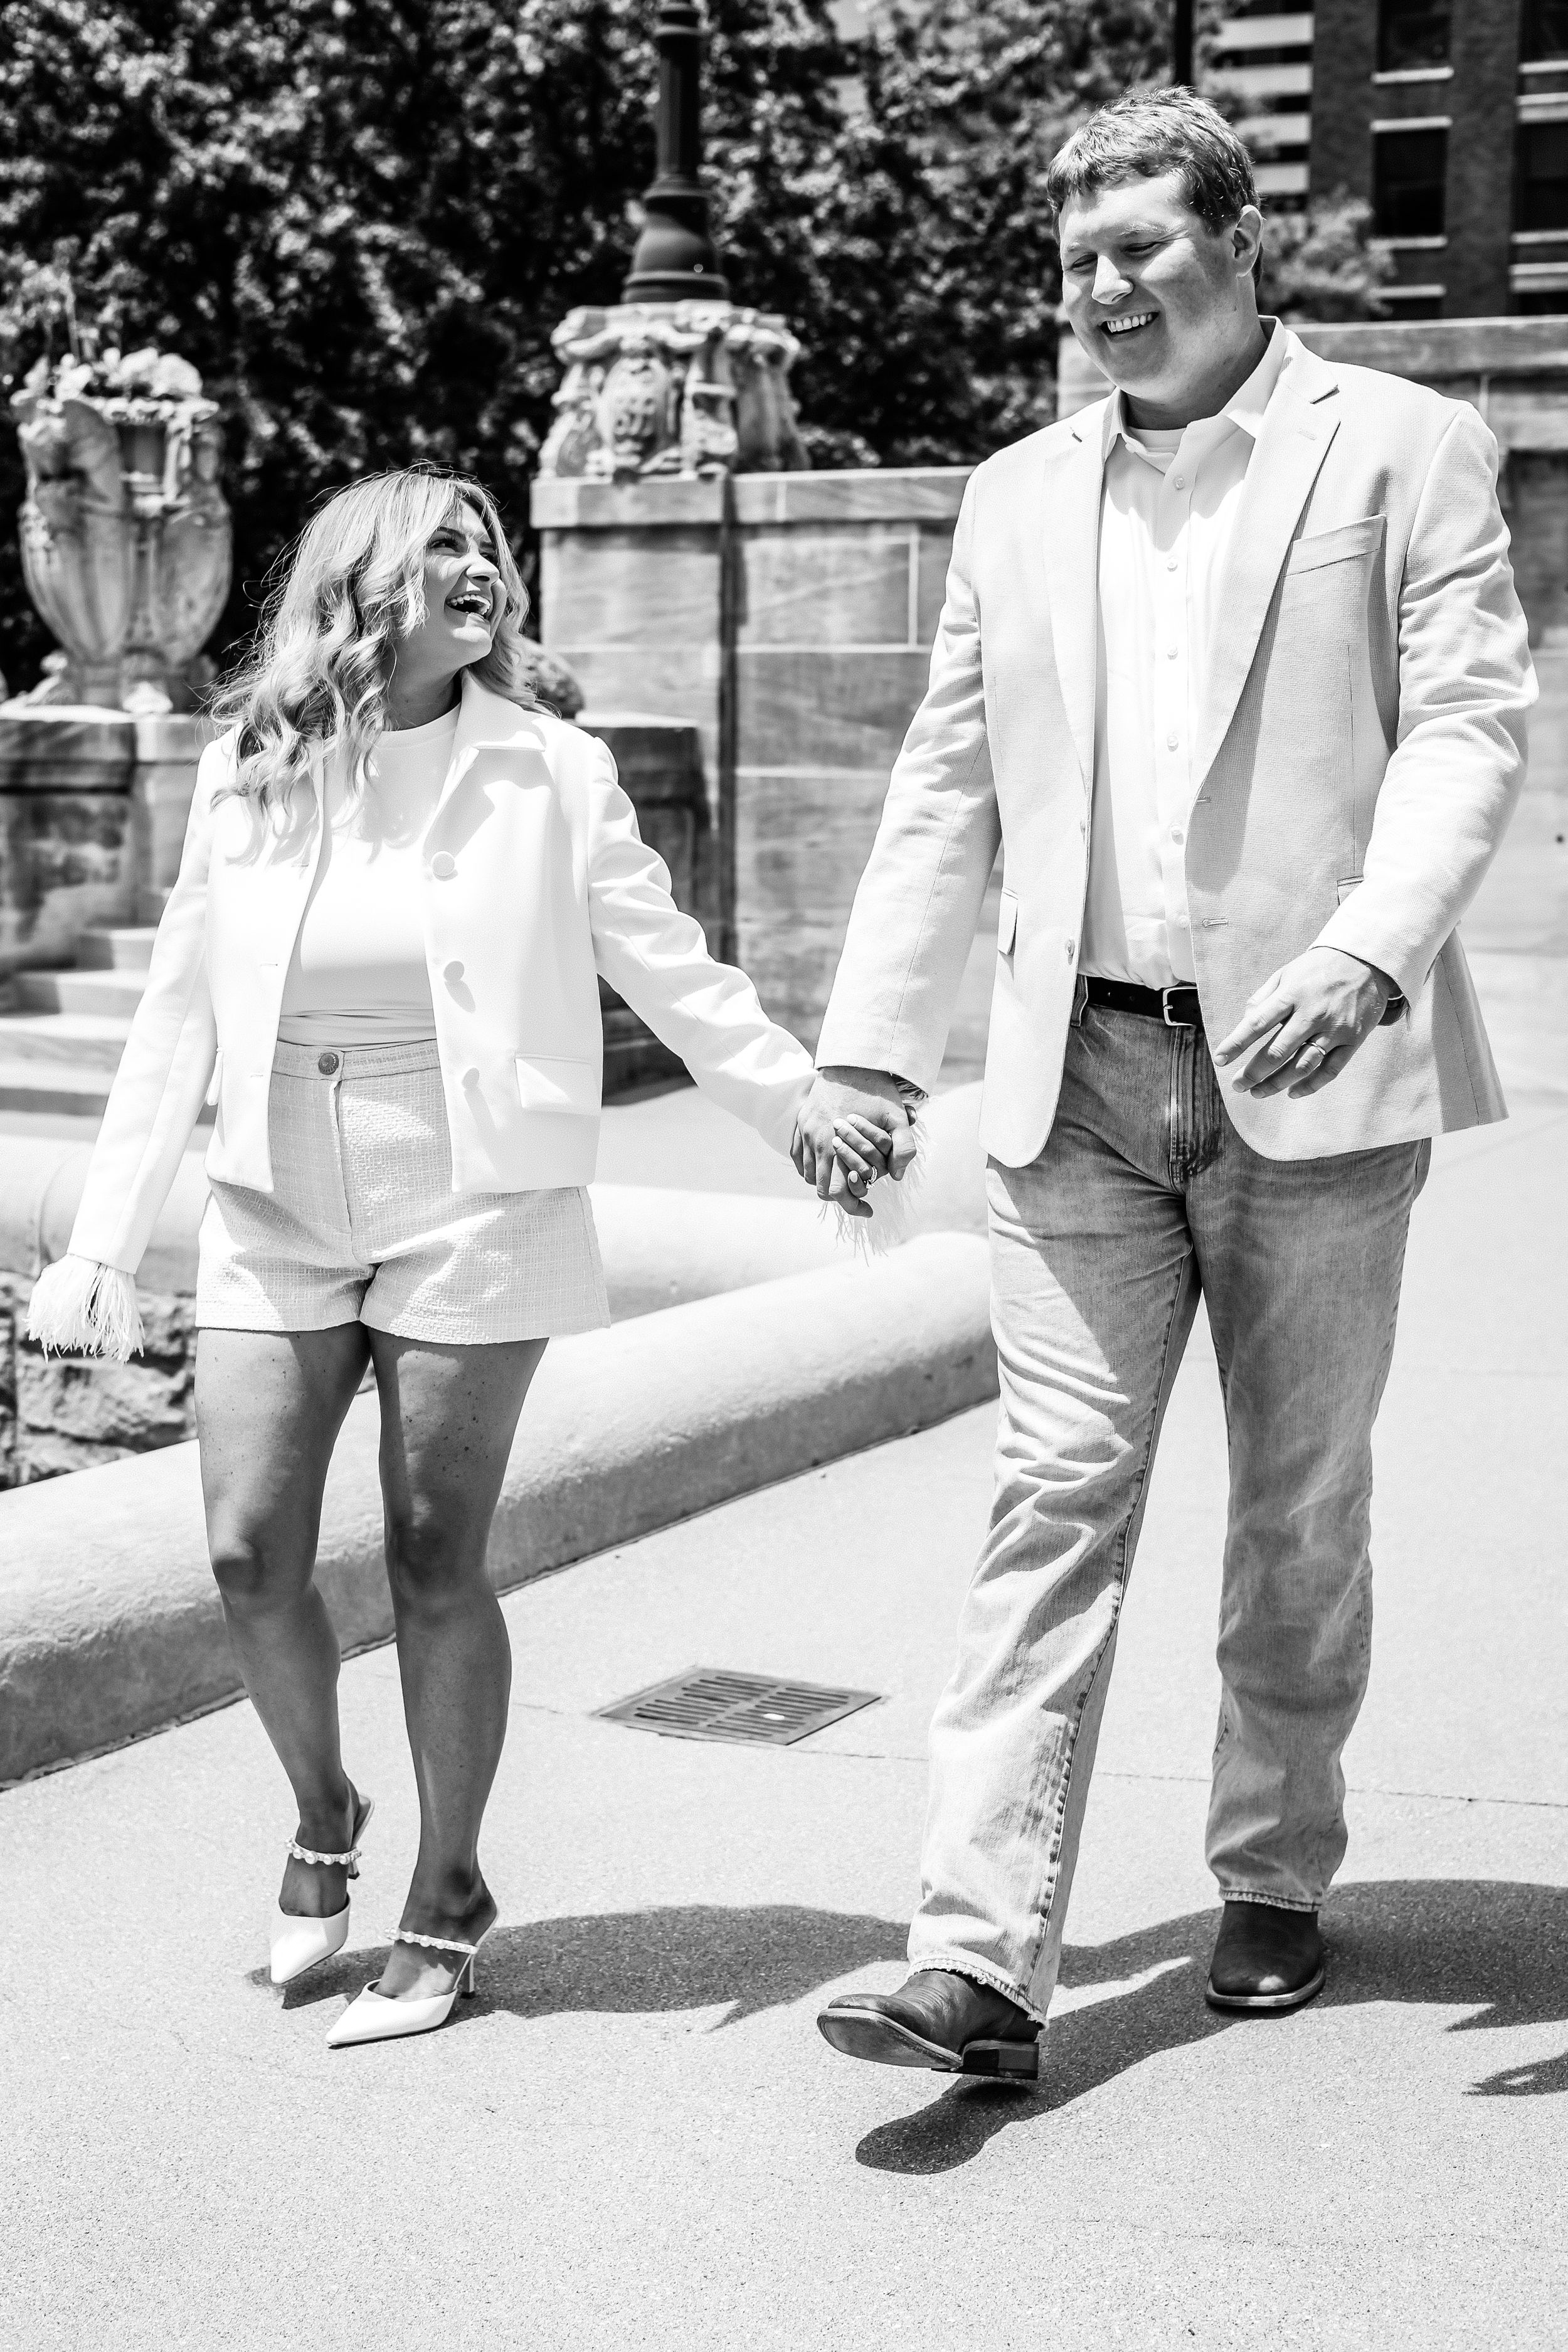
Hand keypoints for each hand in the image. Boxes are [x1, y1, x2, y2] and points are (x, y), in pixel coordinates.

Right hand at [792, 1067, 915, 1218]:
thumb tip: (896, 1176)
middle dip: (840, 1195)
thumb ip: (902, 1148)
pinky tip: (826, 1164)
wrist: (851, 1061)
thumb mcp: (897, 1118)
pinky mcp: (800, 1122)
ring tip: (844, 1178)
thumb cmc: (876, 1090)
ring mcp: (805, 1132)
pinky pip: (798, 1155)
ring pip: (808, 1173)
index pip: (837, 1192)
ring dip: (825, 1180)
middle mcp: (816, 1142)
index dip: (853, 1206)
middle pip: (821, 1187)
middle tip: (858, 1194)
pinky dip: (810, 1166)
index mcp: (836, 1146)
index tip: (869, 1209)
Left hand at [1213, 947, 1396, 1098]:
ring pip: (1302, 1066)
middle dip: (1253, 1073)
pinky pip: (1330, 1070)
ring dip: (1277, 1084)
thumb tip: (1245, 1022)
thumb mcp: (1287, 973)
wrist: (1367, 962)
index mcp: (1293, 994)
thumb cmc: (1319, 969)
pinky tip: (1292, 1093)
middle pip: (1278, 1051)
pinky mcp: (1353, 1040)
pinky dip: (1311, 1086)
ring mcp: (1335, 1028)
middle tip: (1238, 1085)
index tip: (1219, 1060)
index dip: (1236, 1044)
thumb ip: (1264, 998)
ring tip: (1258, 1093)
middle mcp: (1313, 1013)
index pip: (1257, 1023)